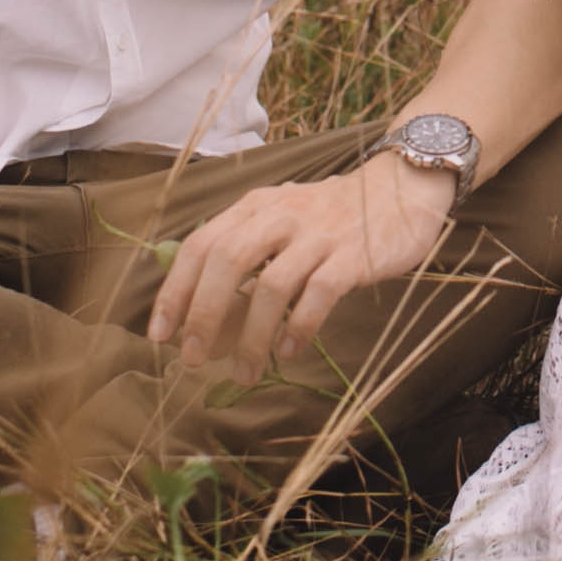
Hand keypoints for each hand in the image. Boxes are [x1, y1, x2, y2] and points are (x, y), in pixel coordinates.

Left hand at [145, 152, 454, 378]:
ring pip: (272, 284)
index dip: (175, 291)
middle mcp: (281, 214)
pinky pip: (318, 294)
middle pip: (227, 260)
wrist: (401, 187)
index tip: (159, 335)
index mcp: (255, 206)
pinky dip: (299, 327)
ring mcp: (319, 234)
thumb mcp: (280, 216)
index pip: (200, 244)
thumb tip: (198, 307)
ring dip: (251, 336)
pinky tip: (289, 351)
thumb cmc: (331, 214)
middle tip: (192, 359)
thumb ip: (245, 248)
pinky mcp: (353, 255)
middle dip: (203, 314)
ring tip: (244, 373)